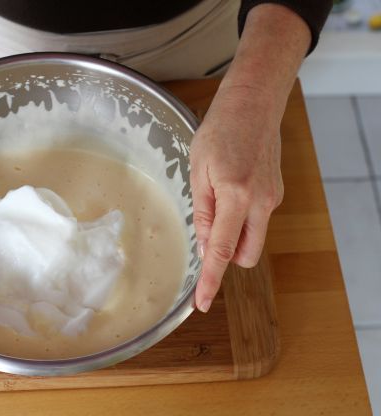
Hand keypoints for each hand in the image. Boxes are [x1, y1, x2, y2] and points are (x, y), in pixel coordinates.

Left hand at [190, 85, 283, 311]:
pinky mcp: (276, 193)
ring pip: (253, 239)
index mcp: (237, 196)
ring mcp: (272, 198)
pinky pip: (257, 220)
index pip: (223, 251)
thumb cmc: (219, 131)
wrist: (253, 104)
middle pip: (245, 255)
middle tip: (205, 231)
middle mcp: (261, 202)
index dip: (211, 280)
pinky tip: (229, 190)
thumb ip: (204, 214)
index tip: (202, 303)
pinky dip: (241, 219)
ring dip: (234, 236)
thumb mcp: (199, 172)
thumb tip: (207, 249)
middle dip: (226, 257)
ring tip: (216, 200)